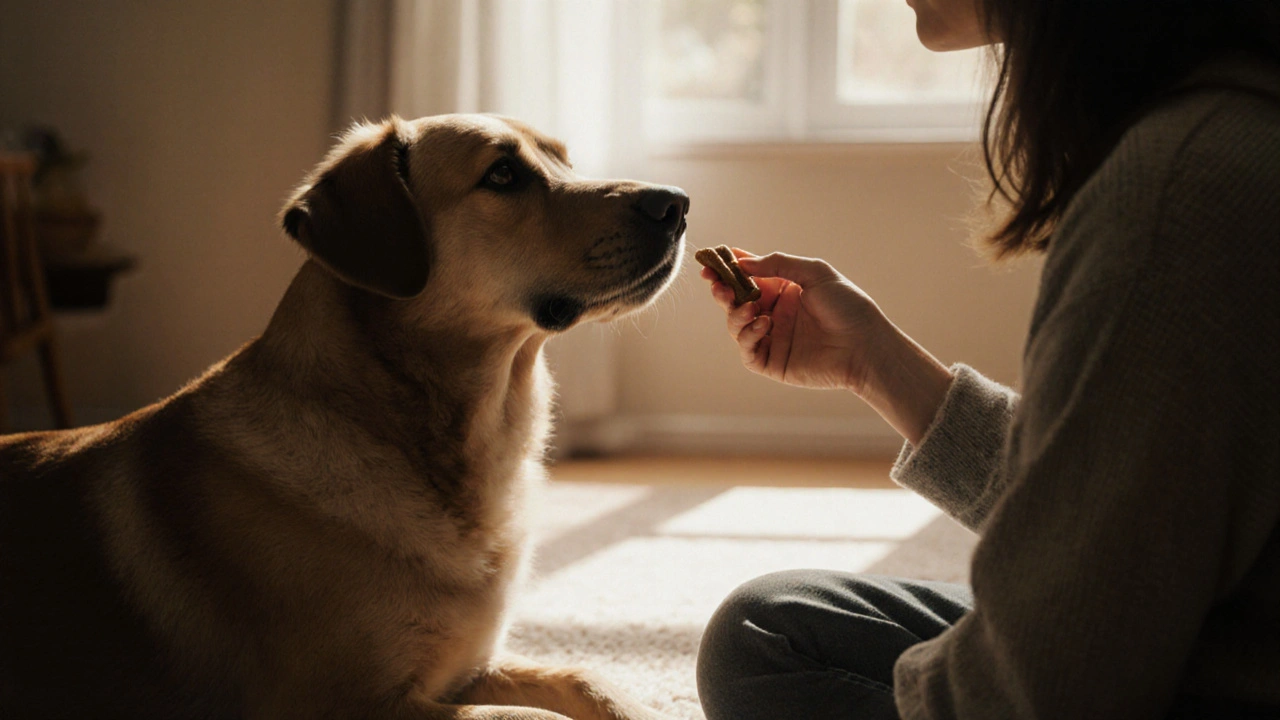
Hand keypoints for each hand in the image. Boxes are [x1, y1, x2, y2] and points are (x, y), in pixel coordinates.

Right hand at [702, 249, 953, 444]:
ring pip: (736, 326)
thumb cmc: (848, 306)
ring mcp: (773, 338)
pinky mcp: (773, 362)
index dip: (728, 270)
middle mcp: (775, 313)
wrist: (866, 345)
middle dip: (723, 292)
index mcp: (784, 290)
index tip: (711, 262)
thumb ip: (778, 264)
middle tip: (717, 285)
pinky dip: (748, 336)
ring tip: (748, 308)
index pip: (748, 277)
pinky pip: (748, 351)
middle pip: (736, 301)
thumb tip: (743, 262)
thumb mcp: (815, 273)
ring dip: (735, 315)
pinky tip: (763, 325)